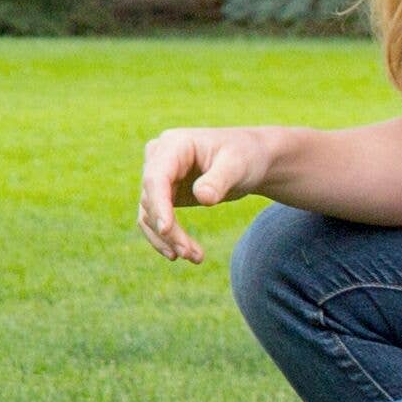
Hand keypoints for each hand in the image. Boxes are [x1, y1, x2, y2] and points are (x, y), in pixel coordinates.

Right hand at [134, 124, 283, 261]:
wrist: (251, 160)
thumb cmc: (245, 156)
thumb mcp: (237, 165)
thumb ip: (219, 180)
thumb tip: (203, 197)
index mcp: (174, 144)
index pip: (156, 177)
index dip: (158, 204)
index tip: (166, 229)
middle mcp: (159, 159)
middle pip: (151, 199)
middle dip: (168, 230)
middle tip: (190, 255)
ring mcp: (159, 177)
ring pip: (149, 213)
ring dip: (168, 239)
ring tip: (195, 257)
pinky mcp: (164, 194)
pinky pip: (155, 219)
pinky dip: (167, 238)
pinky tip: (183, 253)